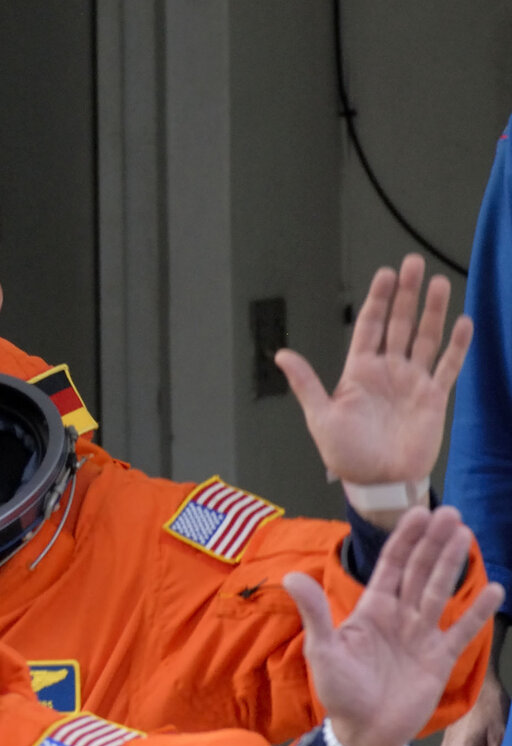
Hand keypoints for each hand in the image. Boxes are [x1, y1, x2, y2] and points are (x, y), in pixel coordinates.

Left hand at [274, 254, 470, 488]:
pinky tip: (464, 323)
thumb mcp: (320, 417)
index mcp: (358, 371)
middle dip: (407, 294)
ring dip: (434, 312)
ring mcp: (412, 382)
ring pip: (426, 338)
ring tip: (441, 283)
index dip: (378, 300)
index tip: (385, 274)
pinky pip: (448, 367)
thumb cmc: (346, 454)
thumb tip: (281, 354)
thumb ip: (306, 383)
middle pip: (400, 324)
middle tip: (414, 263)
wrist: (378, 482)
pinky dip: (457, 346)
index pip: (370, 326)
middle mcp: (387, 371)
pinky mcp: (433, 399)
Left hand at [286, 507, 503, 745]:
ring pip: (439, 592)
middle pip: (419, 571)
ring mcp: (421, 636)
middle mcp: (398, 616)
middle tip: (451, 513)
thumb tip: (291, 576)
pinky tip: (494, 591)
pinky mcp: (439, 660)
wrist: (364, 732)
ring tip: (466, 535)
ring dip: (452, 564)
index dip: (404, 540)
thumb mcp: (323, 649)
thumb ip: (315, 613)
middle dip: (433, 542)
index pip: (390, 566)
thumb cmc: (339, 690)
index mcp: (371, 609)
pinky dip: (476, 612)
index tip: (417, 513)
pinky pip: (461, 631)